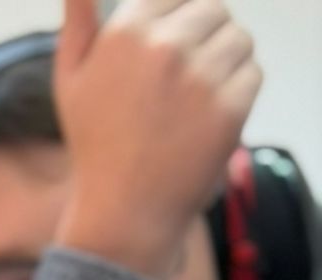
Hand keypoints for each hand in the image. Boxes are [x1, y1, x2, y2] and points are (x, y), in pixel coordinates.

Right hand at [55, 0, 262, 279]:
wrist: (124, 214)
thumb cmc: (96, 145)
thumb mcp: (71, 80)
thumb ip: (79, 22)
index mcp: (127, 32)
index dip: (179, 20)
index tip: (173, 52)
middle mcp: (166, 47)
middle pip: (214, 10)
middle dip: (206, 38)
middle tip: (189, 80)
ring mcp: (201, 77)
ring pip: (238, 39)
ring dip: (226, 63)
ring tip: (199, 100)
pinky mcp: (230, 105)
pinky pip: (252, 73)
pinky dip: (239, 93)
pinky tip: (209, 119)